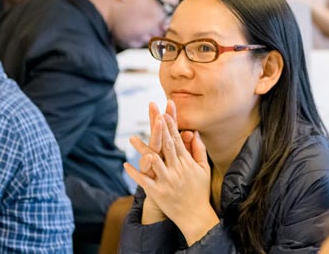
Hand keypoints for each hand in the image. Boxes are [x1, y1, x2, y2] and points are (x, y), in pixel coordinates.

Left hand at [124, 110, 217, 243]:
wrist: (195, 216)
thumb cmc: (200, 191)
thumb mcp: (204, 169)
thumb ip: (199, 150)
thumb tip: (195, 133)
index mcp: (187, 162)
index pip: (178, 140)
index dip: (172, 127)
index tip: (166, 113)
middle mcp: (177, 169)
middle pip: (167, 146)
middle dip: (161, 130)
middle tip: (154, 115)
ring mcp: (167, 181)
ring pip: (153, 161)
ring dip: (142, 149)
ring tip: (132, 138)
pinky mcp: (158, 193)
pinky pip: (144, 181)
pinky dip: (134, 173)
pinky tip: (125, 165)